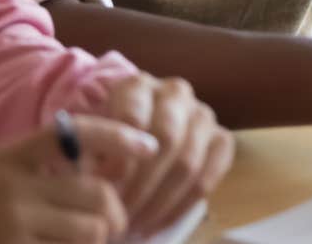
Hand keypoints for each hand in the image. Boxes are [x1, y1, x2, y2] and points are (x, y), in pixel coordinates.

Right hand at [0, 116, 154, 243]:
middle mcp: (17, 185)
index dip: (121, 136)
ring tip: (86, 241)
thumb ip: (36, 170)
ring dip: (97, 240)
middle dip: (114, 216)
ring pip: (92, 230)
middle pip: (100, 196)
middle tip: (110, 227)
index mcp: (13, 155)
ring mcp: (14, 222)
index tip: (150, 146)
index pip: (80, 133)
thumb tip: (92, 175)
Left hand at [95, 72, 234, 236]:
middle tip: (120, 215)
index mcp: (138, 85)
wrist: (138, 139)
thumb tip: (97, 183)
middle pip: (167, 139)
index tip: (105, 188)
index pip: (133, 118)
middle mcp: (174, 93)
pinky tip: (158, 224)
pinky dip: (180, 207)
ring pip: (188, 162)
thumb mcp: (92, 139)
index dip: (120, 157)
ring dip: (159, 201)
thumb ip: (90, 155)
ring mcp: (202, 115)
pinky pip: (206, 178)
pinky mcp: (221, 139)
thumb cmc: (108, 142)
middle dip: (142, 184)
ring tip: (135, 226)